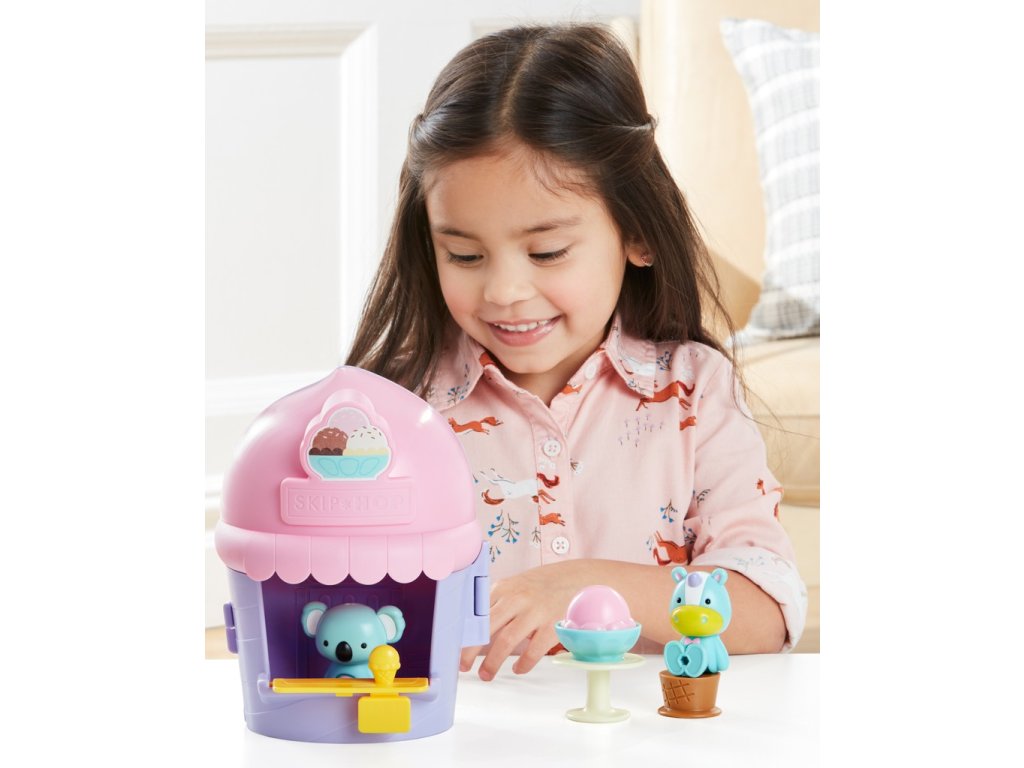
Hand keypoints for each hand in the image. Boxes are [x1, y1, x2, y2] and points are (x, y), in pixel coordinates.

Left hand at [459, 560, 599, 679]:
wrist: (578, 579)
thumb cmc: (541, 586)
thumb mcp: (515, 586)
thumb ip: (495, 603)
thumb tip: (470, 628)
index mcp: (504, 588)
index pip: (476, 613)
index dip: (463, 633)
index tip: (453, 649)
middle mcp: (517, 598)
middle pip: (486, 627)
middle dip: (470, 650)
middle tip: (463, 666)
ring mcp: (535, 612)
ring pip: (506, 641)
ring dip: (493, 662)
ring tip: (486, 675)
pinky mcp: (552, 625)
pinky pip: (533, 650)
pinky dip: (523, 664)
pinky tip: (518, 669)